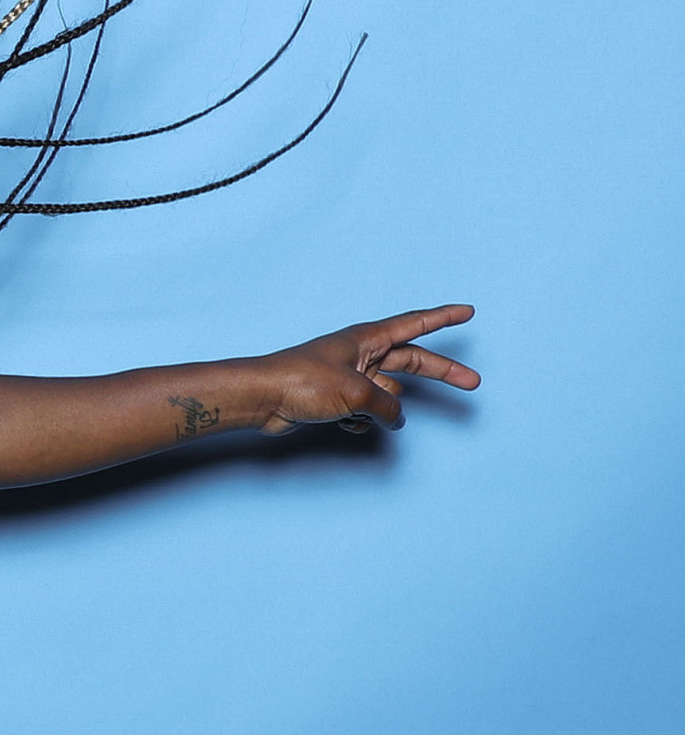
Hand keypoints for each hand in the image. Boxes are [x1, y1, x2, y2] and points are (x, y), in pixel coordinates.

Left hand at [256, 304, 479, 435]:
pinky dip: (360, 420)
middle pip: (412, 361)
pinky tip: (343, 422)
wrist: (261, 399)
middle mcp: (360, 354)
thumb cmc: (301, 382)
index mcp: (366, 339)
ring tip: (360, 413)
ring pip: (386, 394)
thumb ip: (387, 405)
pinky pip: (365, 411)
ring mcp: (349, 376)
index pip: (414, 324)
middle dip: (442, 372)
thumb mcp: (357, 392)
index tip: (468, 312)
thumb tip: (396, 417)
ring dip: (383, 409)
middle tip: (473, 383)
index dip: (443, 318)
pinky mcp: (335, 398)